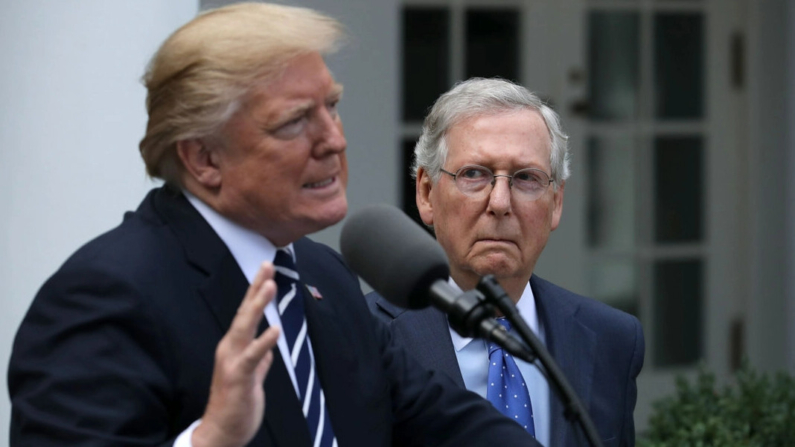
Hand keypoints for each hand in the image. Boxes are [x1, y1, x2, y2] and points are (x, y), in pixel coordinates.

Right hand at [192, 262, 280, 446]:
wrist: (222, 432)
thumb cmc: (235, 404)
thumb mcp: (252, 377)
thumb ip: (259, 361)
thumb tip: (268, 349)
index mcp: (234, 346)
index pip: (246, 313)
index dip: (256, 291)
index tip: (266, 270)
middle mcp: (230, 348)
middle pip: (244, 312)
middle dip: (256, 288)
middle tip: (267, 266)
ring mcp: (233, 361)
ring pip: (245, 327)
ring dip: (257, 306)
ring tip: (270, 286)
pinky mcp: (239, 377)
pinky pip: (253, 356)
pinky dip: (264, 342)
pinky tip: (275, 329)